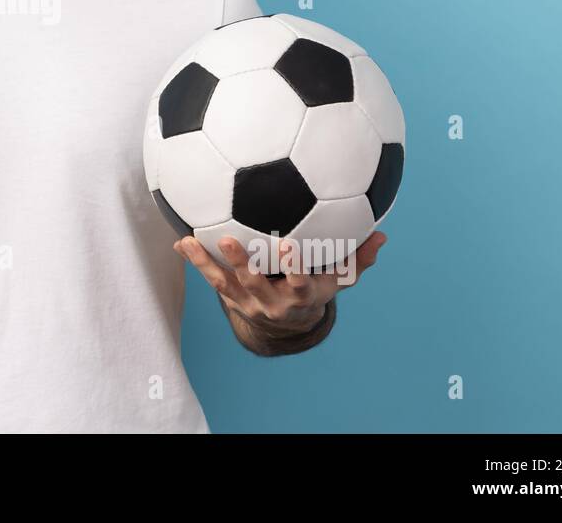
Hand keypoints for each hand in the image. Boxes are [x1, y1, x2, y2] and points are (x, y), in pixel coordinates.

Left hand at [174, 231, 387, 336]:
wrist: (289, 326)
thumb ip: (357, 259)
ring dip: (206, 263)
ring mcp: (248, 302)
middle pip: (255, 284)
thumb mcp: (339, 280)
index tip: (288, 244)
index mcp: (300, 296)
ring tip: (190, 241)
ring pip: (225, 284)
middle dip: (242, 264)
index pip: (299, 283)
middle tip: (228, 239)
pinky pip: (211, 279)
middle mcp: (272, 302)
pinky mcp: (231, 298)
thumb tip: (382, 235)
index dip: (294, 267)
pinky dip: (196, 261)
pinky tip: (179, 241)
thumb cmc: (317, 289)